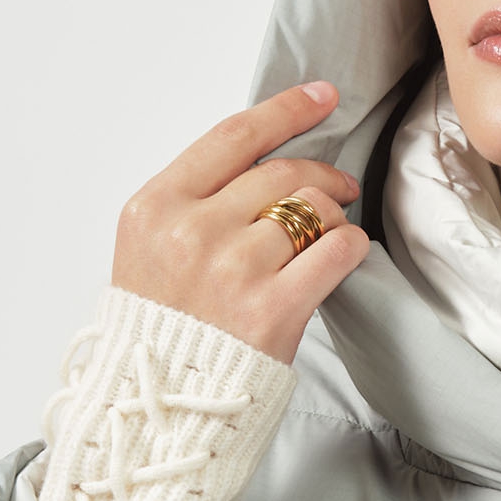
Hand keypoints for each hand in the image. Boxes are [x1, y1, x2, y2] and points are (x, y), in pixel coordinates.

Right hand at [111, 80, 369, 365]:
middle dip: (320, 174)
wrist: (158, 404)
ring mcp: (234, 270)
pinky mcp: (273, 309)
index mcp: (155, 208)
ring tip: (329, 233)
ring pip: (313, 209)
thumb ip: (197, 203)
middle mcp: (192, 231)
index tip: (321, 96)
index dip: (286, 109)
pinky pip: (336, 251)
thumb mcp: (150, 250)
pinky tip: (345, 253)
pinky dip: (350, 245)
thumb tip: (266, 163)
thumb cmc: (160, 329)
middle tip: (338, 186)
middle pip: (280, 173)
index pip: (233, 136)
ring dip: (333, 215)